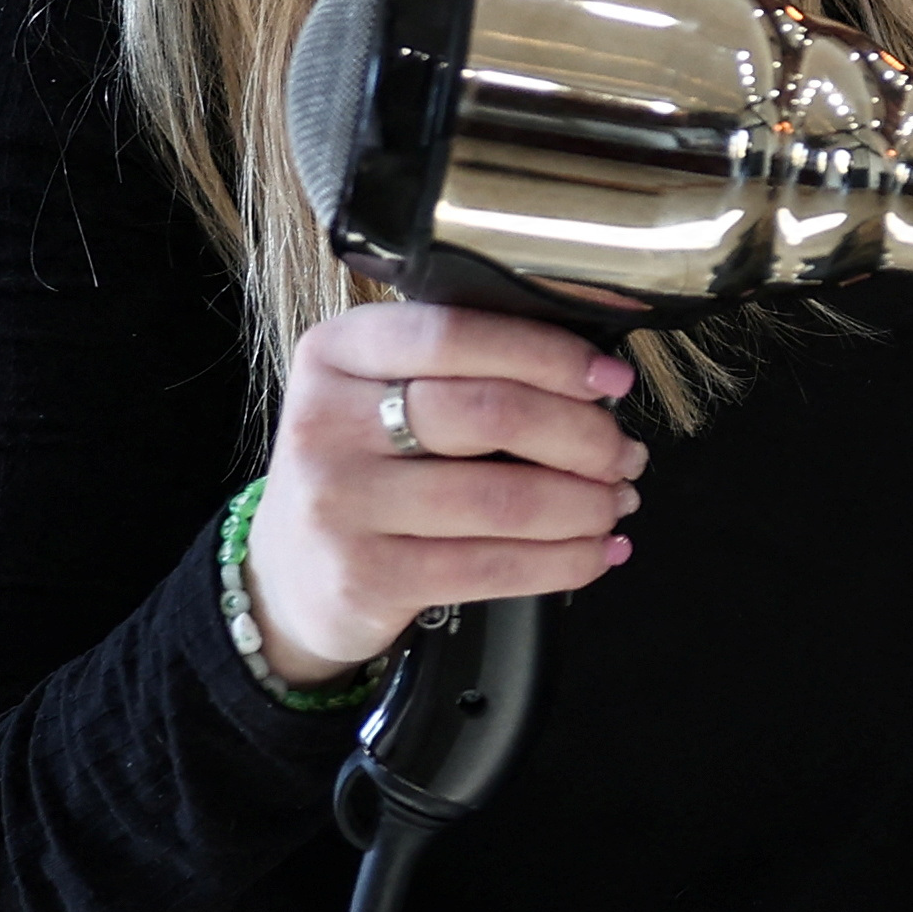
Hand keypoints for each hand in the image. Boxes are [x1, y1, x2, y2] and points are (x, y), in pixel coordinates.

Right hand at [244, 304, 645, 683]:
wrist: (289, 574)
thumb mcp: (377, 396)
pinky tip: (596, 554)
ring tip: (615, 502)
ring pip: (502, 497)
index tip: (611, 382)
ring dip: (584, 504)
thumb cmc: (363, 469)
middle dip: (583, 437)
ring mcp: (339, 503)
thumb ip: (459, 372)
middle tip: (623, 454)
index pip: (457, 335)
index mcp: (335, 352)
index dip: (550, 355)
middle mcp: (325, 422)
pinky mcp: (364, 576)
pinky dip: (564, 561)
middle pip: (490, 414)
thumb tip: (592, 385)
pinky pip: (491, 566)